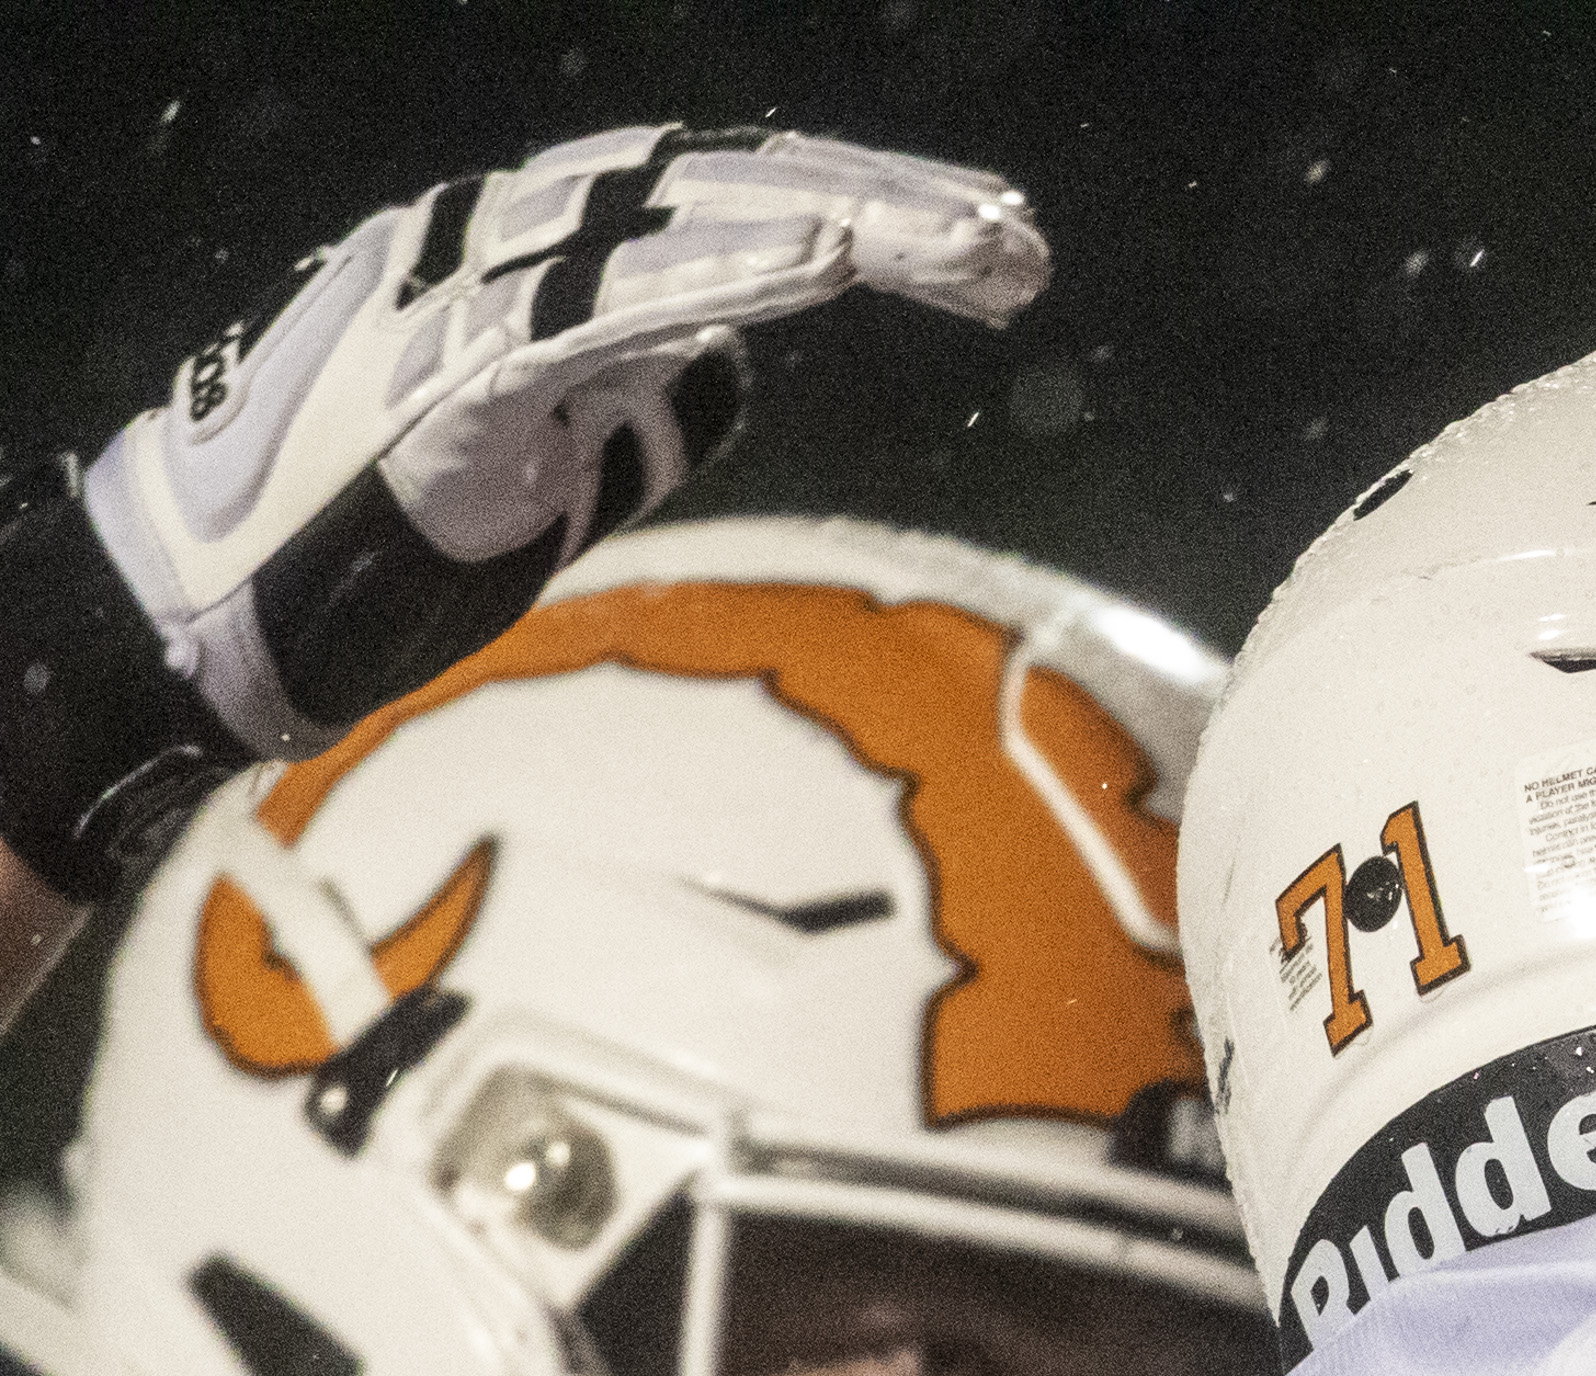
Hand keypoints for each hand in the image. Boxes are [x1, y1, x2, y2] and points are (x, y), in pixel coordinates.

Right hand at [78, 128, 1045, 761]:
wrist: (219, 608)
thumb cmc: (377, 537)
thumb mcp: (554, 455)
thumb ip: (633, 401)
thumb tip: (721, 368)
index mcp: (537, 262)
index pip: (726, 205)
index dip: (861, 212)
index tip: (991, 249)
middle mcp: (499, 243)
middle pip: (722, 189)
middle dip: (882, 205)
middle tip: (1016, 239)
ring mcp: (466, 293)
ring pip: (675, 223)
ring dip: (833, 227)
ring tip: (961, 244)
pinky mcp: (449, 370)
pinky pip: (602, 308)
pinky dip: (717, 279)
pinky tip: (823, 270)